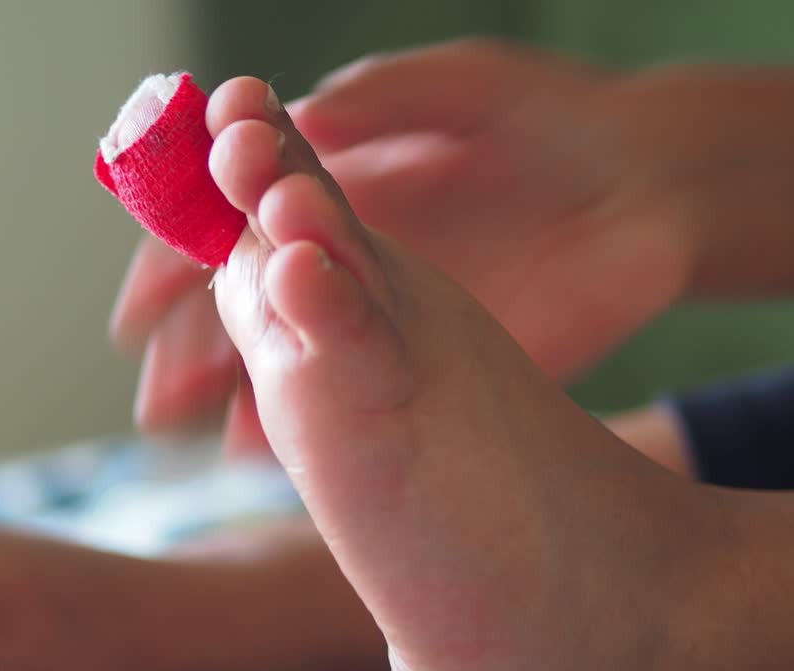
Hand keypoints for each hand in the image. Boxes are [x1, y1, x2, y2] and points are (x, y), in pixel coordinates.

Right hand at [112, 40, 693, 450]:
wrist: (653, 176)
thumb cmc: (552, 113)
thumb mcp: (457, 86)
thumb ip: (374, 101)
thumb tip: (286, 117)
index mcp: (335, 186)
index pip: (231, 226)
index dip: (180, 270)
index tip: (140, 307)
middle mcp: (347, 256)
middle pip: (246, 313)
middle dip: (191, 357)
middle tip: (158, 401)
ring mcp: (389, 314)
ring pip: (293, 369)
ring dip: (241, 408)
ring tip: (204, 442)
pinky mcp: (441, 361)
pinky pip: (362, 407)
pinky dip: (317, 436)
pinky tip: (280, 461)